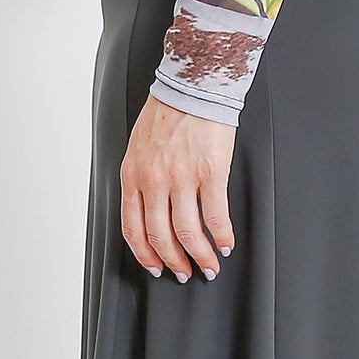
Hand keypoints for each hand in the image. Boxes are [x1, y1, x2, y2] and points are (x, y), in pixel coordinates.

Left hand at [121, 95, 235, 280]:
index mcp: (132, 175)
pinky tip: (226, 243)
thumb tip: (148, 210)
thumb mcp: (138, 147)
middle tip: (186, 273)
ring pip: (188, 232)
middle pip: (160, 236)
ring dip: (200, 256)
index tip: (157, 267)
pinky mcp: (210, 172)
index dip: (146, 255)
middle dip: (174, 262)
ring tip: (209, 266)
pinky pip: (216, 215)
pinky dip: (222, 235)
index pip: (133, 228)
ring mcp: (181, 178)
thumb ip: (140, 178)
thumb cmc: (167, 112)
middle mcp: (153, 180)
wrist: (191, 85)